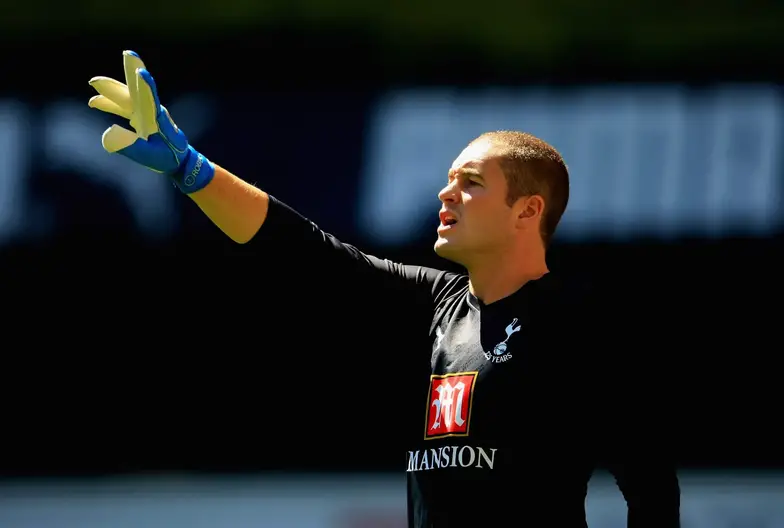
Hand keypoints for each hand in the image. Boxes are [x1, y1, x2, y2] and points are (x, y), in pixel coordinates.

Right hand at [88, 50, 213, 192]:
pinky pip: (122, 107)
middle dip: (131, 71)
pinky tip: (94, 101)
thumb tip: (107, 133)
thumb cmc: (168, 158)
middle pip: (136, 89)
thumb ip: (129, 146)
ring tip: (94, 83)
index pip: (150, 98)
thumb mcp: (149, 155)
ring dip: (111, 89)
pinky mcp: (141, 117)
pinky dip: (109, 104)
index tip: (141, 72)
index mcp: (156, 118)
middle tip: (128, 53)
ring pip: (126, 96)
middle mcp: (151, 111)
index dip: (145, 85)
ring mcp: (145, 112)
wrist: (179, 160)